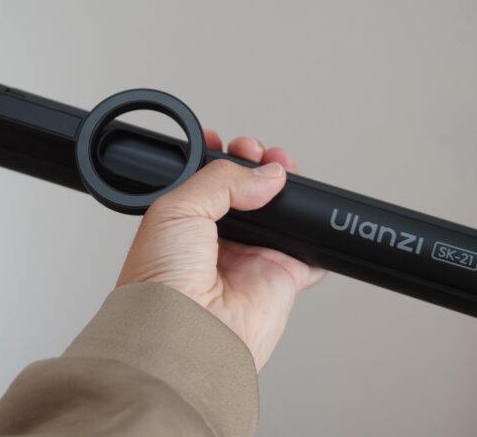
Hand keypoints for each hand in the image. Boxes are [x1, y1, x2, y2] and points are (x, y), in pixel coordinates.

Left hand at [117, 131, 325, 370]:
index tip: (231, 143)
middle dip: (257, 166)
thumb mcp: (177, 208)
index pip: (210, 181)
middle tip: (259, 153)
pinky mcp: (280, 279)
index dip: (223, 159)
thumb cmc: (160, 282)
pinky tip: (310, 218)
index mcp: (185, 222)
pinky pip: (309, 256)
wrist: (183, 332)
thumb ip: (221, 180)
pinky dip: (316, 240)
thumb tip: (263, 173)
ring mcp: (250, 259)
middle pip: (248, 193)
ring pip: (280, 215)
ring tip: (284, 172)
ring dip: (288, 189)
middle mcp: (217, 240)